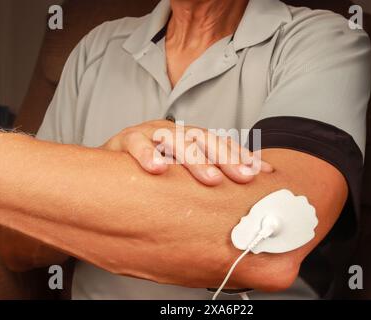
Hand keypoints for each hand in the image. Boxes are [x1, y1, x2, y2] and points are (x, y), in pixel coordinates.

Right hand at [101, 120, 272, 185]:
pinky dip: (148, 155)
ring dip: (194, 158)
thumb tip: (247, 185)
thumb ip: (210, 174)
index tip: (259, 174)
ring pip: (175, 139)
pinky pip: (137, 145)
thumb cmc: (153, 169)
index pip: (220, 144)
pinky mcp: (126, 140)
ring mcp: (151, 133)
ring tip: (210, 178)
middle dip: (225, 158)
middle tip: (242, 177)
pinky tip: (158, 169)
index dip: (240, 157)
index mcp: (190, 138)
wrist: (110, 167)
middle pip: (204, 140)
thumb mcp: (183, 171)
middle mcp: (174, 132)